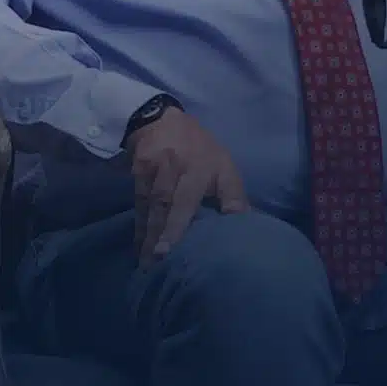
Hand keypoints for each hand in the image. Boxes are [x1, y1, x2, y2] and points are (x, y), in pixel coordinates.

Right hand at [125, 106, 248, 266]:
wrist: (161, 121)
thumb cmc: (199, 151)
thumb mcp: (223, 165)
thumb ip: (234, 195)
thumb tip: (247, 225)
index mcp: (208, 167)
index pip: (204, 195)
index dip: (197, 219)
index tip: (193, 244)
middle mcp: (182, 166)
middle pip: (172, 202)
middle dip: (167, 232)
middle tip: (162, 261)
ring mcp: (159, 167)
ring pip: (154, 205)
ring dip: (150, 236)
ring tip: (149, 265)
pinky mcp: (139, 170)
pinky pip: (139, 203)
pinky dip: (139, 226)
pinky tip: (139, 247)